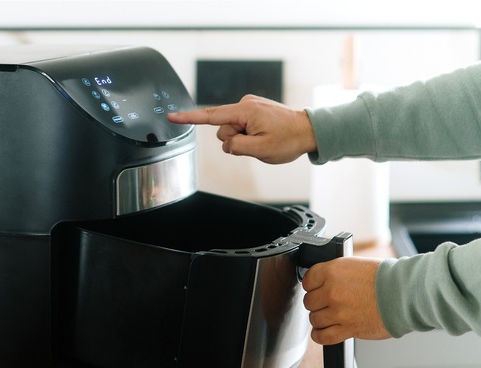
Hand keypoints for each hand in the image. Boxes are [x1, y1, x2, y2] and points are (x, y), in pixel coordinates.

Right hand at [166, 95, 316, 163]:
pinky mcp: (253, 111)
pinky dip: (249, 135)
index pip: (210, 116)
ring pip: (232, 130)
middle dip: (235, 141)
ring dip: (243, 139)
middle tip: (258, 143)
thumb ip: (236, 147)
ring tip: (264, 139)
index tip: (172, 117)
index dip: (189, 118)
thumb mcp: (261, 150)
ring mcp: (249, 106)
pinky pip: (241, 127)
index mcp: (245, 111)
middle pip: (223, 129)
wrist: (309, 130)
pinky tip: (264, 135)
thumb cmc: (289, 139)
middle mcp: (245, 104)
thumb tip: (227, 143)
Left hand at [302, 257, 390, 344]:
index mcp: (333, 271)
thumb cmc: (386, 278)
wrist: (404, 293)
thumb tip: (322, 281)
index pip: (308, 280)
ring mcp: (339, 311)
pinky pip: (323, 336)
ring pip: (314, 319)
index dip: (312, 286)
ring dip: (320, 319)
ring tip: (330, 317)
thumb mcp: (354, 264)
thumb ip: (335, 273)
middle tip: (328, 303)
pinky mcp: (348, 328)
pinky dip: (320, 335)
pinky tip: (323, 331)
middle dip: (317, 303)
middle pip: (309, 301)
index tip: (317, 289)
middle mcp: (332, 291)